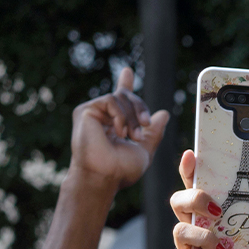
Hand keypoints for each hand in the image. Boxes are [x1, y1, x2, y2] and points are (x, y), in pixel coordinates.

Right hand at [69, 67, 169, 189]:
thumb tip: (164, 114)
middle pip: (125, 96)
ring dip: (133, 116)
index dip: (124, 84)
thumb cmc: (122, 170)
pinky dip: (121, 116)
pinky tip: (120, 132)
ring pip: (120, 97)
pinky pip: (110, 101)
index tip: (128, 71)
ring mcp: (91, 113)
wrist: (105, 177)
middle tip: (145, 125)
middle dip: (140, 107)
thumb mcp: (144, 150)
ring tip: (134, 136)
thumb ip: (153, 133)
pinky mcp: (85, 111)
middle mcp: (101, 117)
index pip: (119, 100)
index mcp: (113, 124)